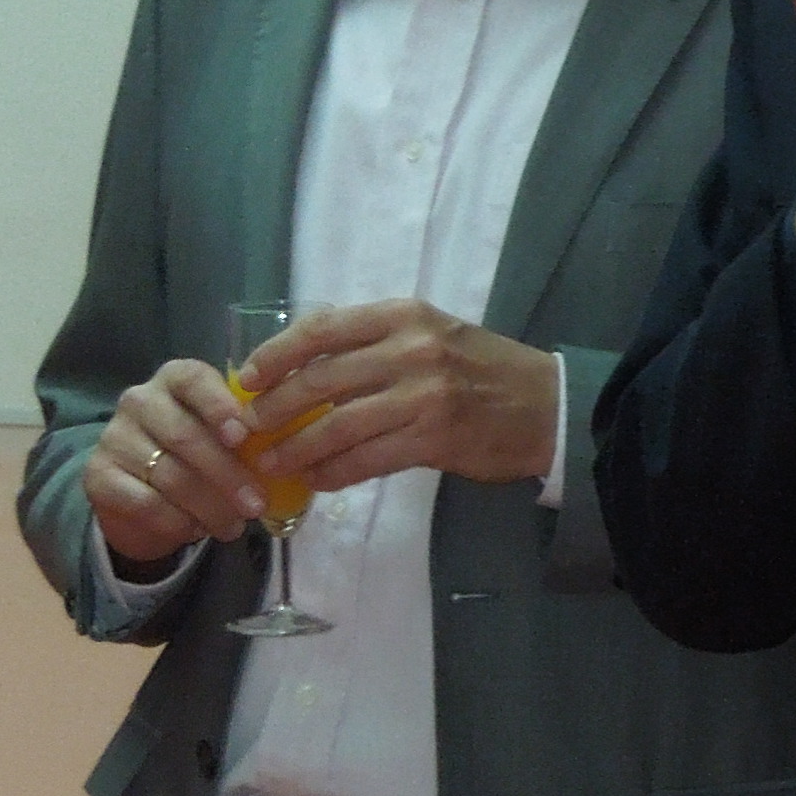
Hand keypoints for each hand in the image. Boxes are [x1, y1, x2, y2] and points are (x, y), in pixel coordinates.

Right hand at [80, 358, 266, 569]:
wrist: (143, 488)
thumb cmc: (201, 452)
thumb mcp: (224, 434)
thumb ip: (247, 433)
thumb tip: (288, 453)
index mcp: (175, 378)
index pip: (195, 380)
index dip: (219, 406)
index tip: (244, 437)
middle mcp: (139, 400)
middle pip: (185, 435)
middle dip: (227, 475)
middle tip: (256, 505)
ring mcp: (113, 436)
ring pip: (168, 473)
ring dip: (208, 506)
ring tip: (235, 527)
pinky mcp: (96, 475)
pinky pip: (143, 501)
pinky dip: (176, 521)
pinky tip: (197, 531)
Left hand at [242, 301, 560, 488]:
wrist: (547, 405)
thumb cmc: (484, 368)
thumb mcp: (434, 332)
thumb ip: (377, 340)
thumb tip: (302, 361)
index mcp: (406, 315)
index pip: (321, 329)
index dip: (275, 355)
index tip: (248, 378)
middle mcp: (413, 350)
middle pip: (320, 379)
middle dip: (273, 409)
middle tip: (249, 429)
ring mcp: (423, 396)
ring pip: (336, 426)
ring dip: (295, 449)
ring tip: (272, 462)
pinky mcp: (433, 439)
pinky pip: (365, 460)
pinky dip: (332, 472)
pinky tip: (317, 479)